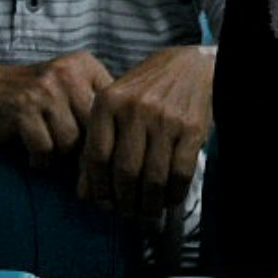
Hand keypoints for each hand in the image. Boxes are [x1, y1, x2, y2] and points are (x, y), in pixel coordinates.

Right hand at [0, 50, 112, 162]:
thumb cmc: (32, 97)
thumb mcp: (67, 86)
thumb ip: (94, 104)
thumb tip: (125, 141)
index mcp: (84, 65)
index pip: (112, 107)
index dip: (106, 132)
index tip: (96, 146)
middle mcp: (68, 73)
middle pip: (94, 127)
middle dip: (83, 148)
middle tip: (71, 157)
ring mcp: (45, 90)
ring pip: (70, 142)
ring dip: (59, 154)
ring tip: (49, 148)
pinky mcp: (24, 110)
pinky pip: (45, 149)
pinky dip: (40, 158)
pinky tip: (32, 151)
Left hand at [79, 45, 215, 223]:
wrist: (191, 65)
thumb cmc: (145, 90)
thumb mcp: (114, 107)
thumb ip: (97, 145)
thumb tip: (85, 194)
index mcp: (108, 102)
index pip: (97, 158)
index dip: (99, 189)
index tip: (104, 204)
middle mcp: (135, 109)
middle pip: (125, 172)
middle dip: (125, 202)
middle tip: (127, 213)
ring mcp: (165, 119)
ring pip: (154, 178)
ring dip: (150, 204)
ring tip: (147, 212)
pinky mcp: (191, 128)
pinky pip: (180, 172)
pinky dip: (174, 194)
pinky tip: (169, 199)